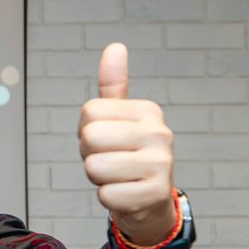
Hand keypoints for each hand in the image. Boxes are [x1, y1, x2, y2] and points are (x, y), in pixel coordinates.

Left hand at [78, 43, 176, 245]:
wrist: (150, 201)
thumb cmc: (127, 155)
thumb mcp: (120, 119)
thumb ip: (114, 86)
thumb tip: (115, 47)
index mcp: (148, 111)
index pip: (89, 112)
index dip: (87, 130)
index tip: (107, 141)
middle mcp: (160, 133)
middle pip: (89, 138)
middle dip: (89, 154)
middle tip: (110, 160)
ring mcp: (161, 164)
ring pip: (94, 167)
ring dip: (98, 178)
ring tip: (118, 176)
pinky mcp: (154, 193)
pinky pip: (105, 195)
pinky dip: (108, 198)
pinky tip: (126, 193)